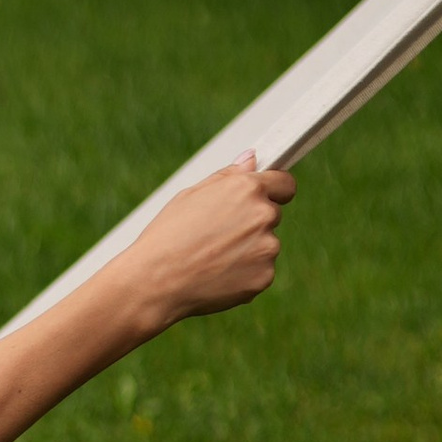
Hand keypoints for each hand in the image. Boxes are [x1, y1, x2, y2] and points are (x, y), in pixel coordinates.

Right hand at [129, 153, 295, 326]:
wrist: (156, 282)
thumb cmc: (167, 235)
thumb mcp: (190, 196)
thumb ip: (227, 177)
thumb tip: (252, 159)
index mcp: (247, 188)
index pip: (285, 184)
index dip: (276, 190)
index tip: (268, 197)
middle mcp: (263, 215)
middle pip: (272, 215)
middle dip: (251, 223)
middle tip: (216, 236)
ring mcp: (267, 247)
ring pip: (265, 245)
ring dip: (247, 250)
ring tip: (211, 259)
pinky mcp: (265, 276)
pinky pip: (260, 271)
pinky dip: (243, 274)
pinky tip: (215, 276)